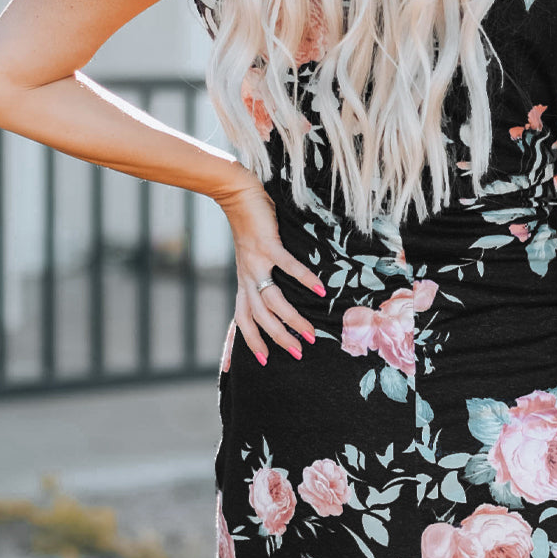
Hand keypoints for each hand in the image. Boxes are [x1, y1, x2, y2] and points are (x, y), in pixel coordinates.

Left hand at [218, 177, 325, 365]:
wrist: (237, 195)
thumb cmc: (250, 225)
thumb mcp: (252, 256)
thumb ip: (263, 274)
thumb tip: (280, 288)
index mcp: (244, 282)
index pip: (242, 319)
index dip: (249, 341)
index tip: (262, 362)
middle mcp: (247, 277)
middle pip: (259, 318)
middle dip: (277, 338)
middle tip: (298, 354)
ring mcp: (256, 262)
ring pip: (271, 300)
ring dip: (291, 319)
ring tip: (310, 334)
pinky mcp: (266, 244)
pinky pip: (286, 266)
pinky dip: (303, 278)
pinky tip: (319, 289)